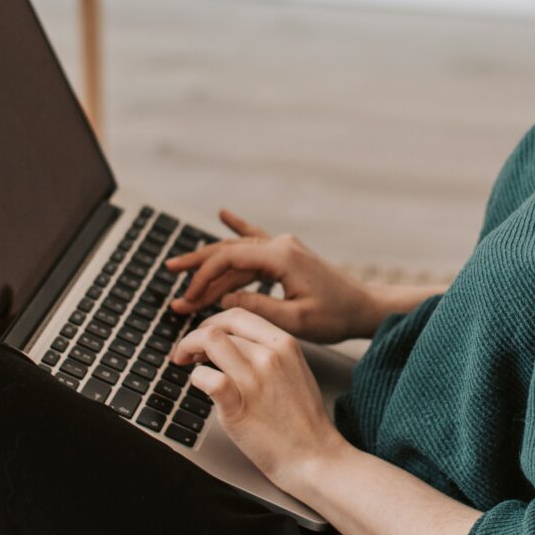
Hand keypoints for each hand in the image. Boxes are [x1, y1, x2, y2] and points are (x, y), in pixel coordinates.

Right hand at [166, 207, 378, 342]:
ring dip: (211, 263)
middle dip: (198, 268)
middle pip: (228, 250)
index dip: (203, 277)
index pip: (229, 259)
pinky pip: (256, 238)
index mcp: (281, 256)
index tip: (186, 298)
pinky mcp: (288, 253)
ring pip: (238, 250)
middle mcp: (280, 244)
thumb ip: (257, 308)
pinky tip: (223, 213)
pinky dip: (238, 227)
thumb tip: (223, 298)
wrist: (364, 307)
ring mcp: (284, 246)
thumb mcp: (295, 320)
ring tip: (181, 270)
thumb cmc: (335, 316)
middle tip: (170, 277)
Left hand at [170, 306, 341, 487]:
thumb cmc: (304, 421)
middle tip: (188, 351)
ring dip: (189, 350)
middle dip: (195, 335)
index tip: (205, 334)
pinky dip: (196, 378)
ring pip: (210, 342)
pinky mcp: (239, 406)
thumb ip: (270, 353)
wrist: (314, 456)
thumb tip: (237, 344)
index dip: (214, 322)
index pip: (239, 315)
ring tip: (187, 364)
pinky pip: (207, 378)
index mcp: (285, 344)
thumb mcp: (295, 371)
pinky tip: (200, 386)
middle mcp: (269, 356)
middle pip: (220, 327)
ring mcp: (254, 380)